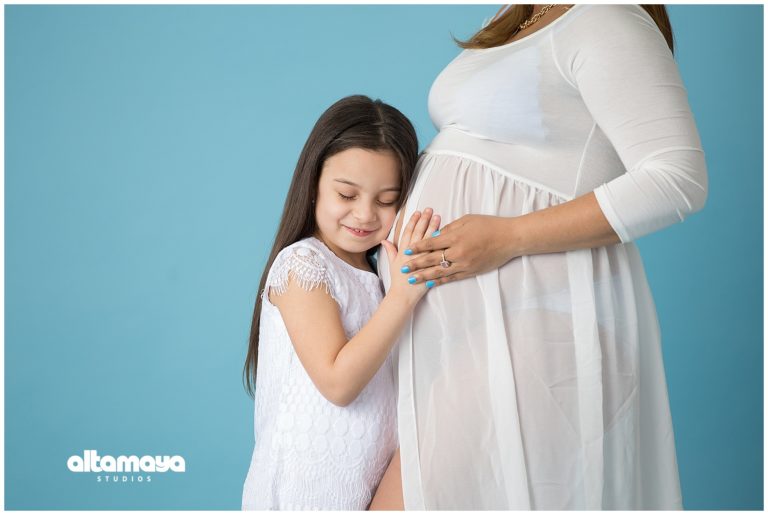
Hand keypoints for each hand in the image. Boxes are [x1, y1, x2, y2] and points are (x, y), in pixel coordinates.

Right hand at [381, 208, 440, 304]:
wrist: (404, 296)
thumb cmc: (398, 281)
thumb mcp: (392, 264)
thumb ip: (390, 251)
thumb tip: (384, 240)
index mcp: (402, 252)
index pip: (408, 232)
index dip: (412, 221)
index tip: (417, 212)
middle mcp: (411, 253)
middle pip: (418, 233)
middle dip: (424, 220)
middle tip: (429, 209)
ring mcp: (420, 259)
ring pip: (427, 240)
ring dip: (433, 228)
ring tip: (438, 217)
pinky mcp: (428, 266)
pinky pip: (434, 252)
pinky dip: (439, 243)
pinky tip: (445, 234)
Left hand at [400, 214, 517, 285]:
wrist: (509, 239)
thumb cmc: (489, 225)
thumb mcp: (467, 220)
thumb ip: (450, 228)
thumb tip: (436, 234)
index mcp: (455, 237)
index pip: (431, 243)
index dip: (417, 247)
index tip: (406, 251)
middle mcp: (458, 252)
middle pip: (432, 259)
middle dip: (415, 264)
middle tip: (403, 268)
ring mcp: (464, 264)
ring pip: (439, 272)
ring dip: (424, 276)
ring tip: (412, 280)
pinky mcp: (471, 271)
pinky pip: (452, 277)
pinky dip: (440, 280)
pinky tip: (430, 283)